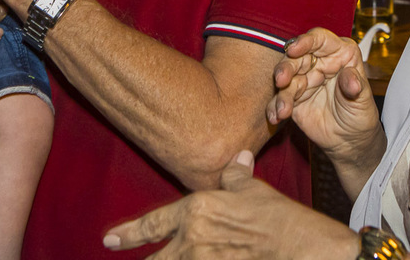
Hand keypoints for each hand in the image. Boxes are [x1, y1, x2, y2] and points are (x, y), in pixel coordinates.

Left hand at [103, 151, 358, 258]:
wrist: (300, 247)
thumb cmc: (278, 216)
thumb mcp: (254, 190)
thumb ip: (236, 177)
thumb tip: (237, 159)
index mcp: (196, 211)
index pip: (153, 224)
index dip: (128, 234)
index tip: (109, 240)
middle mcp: (194, 239)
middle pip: (158, 259)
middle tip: (126, 257)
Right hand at [268, 28, 381, 163]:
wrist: (350, 141)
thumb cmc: (360, 114)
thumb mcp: (363, 101)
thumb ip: (356, 87)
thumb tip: (350, 80)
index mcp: (339, 54)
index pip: (320, 40)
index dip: (306, 41)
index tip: (295, 49)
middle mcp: (318, 63)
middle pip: (297, 57)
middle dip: (286, 68)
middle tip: (281, 80)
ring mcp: (304, 80)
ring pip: (286, 79)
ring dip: (281, 93)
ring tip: (283, 110)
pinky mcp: (292, 98)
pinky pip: (279, 99)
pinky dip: (274, 107)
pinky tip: (276, 117)